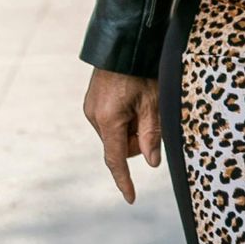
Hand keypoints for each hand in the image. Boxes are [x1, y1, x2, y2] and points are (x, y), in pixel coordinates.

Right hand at [83, 67, 161, 202]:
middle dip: (137, 141)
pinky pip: (110, 122)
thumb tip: (152, 163)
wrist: (123, 45)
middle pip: (119, 146)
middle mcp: (94, 117)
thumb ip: (151, 135)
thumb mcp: (153, 103)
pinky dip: (123, 119)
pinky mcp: (92, 103)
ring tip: (141, 103)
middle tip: (151, 117)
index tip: (130, 198)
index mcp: (108, 120)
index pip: (116, 160)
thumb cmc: (141, 71)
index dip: (124, 180)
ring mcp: (91, 109)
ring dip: (130, 128)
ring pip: (115, 134)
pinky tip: (131, 100)